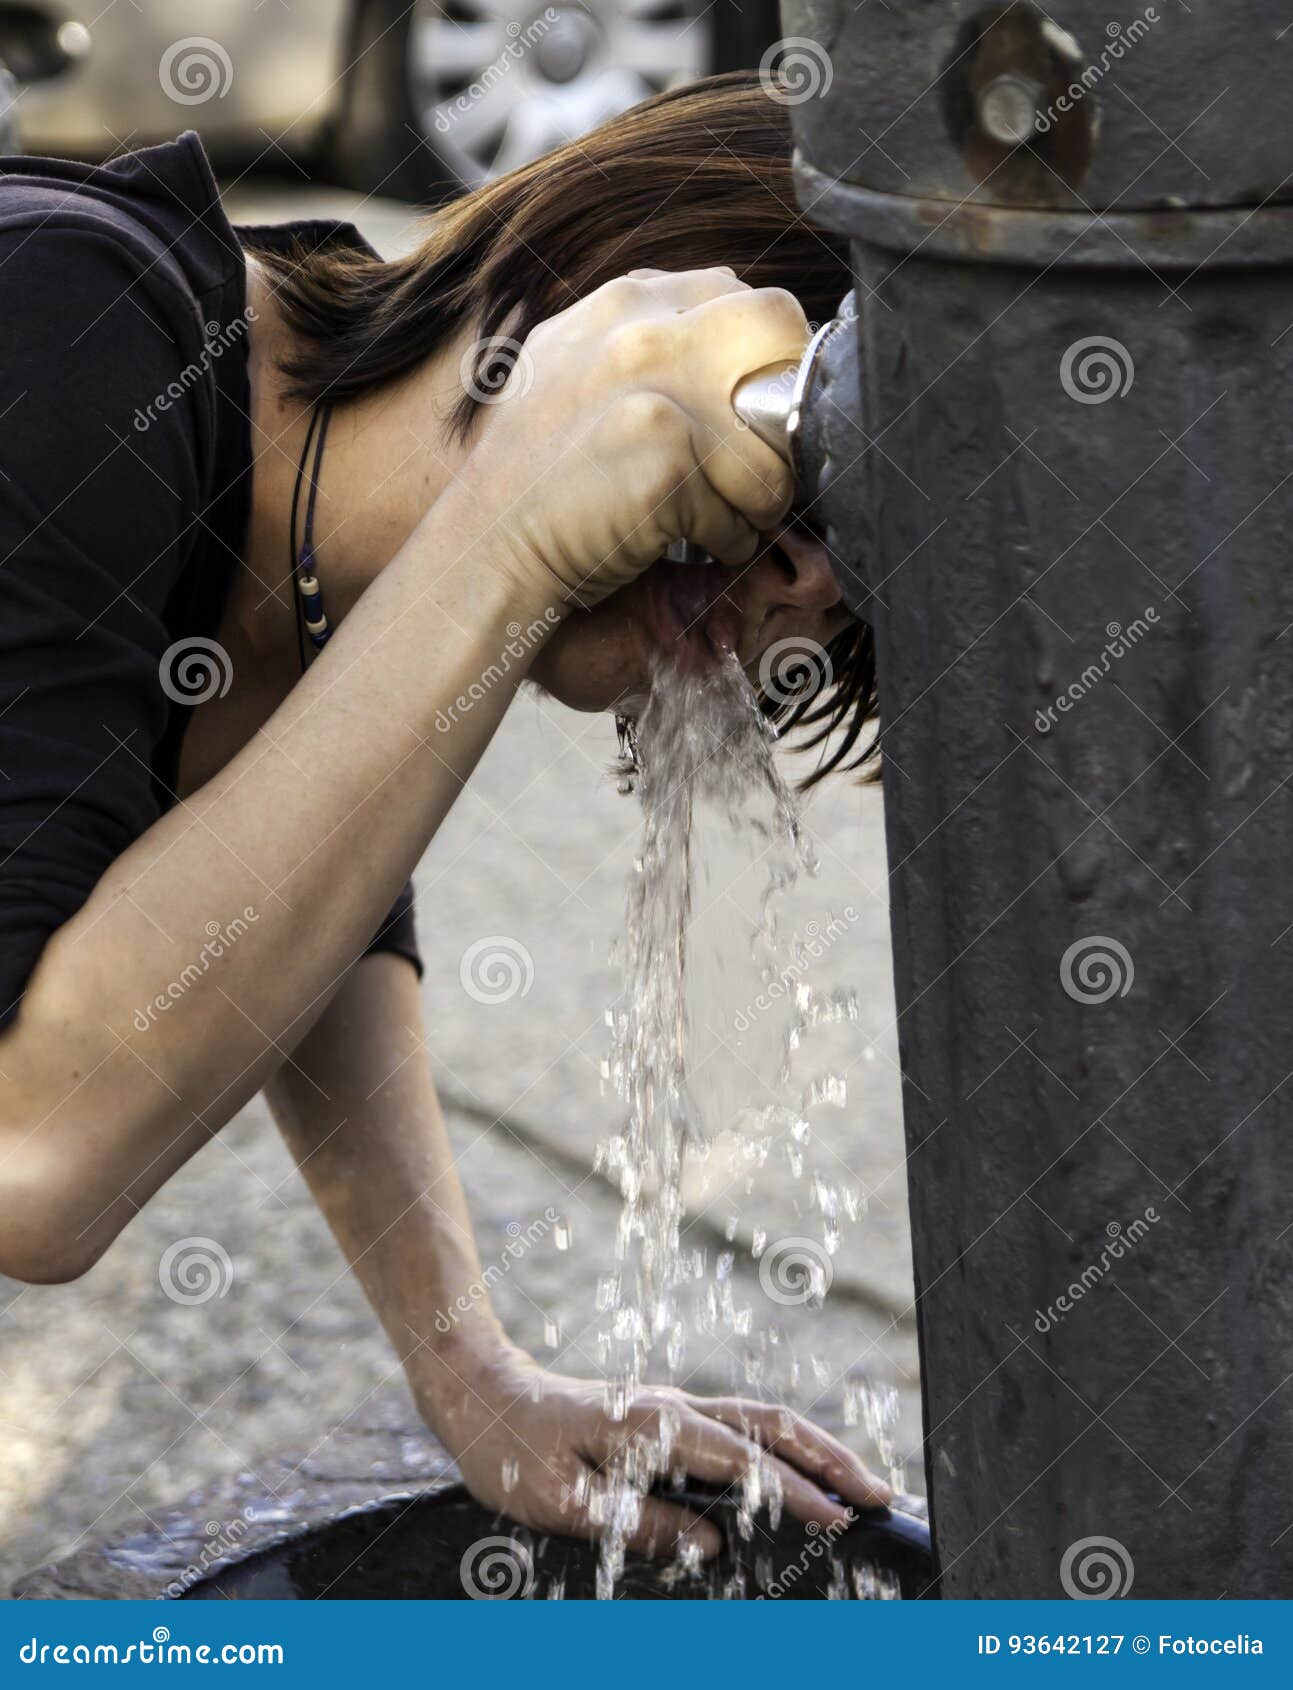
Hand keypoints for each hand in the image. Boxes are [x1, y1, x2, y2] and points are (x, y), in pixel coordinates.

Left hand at [414, 1340, 891, 1559]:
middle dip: (829, 1457)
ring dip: (812, 1446)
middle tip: (878, 1493)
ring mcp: (669, 1407)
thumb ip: (637, 1520)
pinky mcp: (661, 1417)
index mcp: (654, 1424)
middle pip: (771, 1424)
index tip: (839, 1522)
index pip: (743, 1461)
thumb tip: (708, 1544)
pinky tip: (791, 1473)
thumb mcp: (560, 1500)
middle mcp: (672, 1406)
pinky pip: (734, 1428)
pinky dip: (779, 1445)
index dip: (794, 1492)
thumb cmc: (510, 1449)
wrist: (477, 1390)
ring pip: (759, 1419)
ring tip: (854, 1481)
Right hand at [462, 268, 807, 608]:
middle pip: (777, 332)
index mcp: (625, 299)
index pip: (744, 297)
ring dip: (760, 497)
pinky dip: (727, 542)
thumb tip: (734, 347)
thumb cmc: (538, 475)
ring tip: (725, 517)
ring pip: (772, 447)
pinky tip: (690, 543)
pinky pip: (740, 512)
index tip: (751, 412)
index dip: (763, 360)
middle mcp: (644, 331)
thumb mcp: (574, 366)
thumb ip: (645, 337)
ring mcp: (657, 395)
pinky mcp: (668, 464)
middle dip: (784, 406)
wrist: (486, 544)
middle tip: (764, 458)